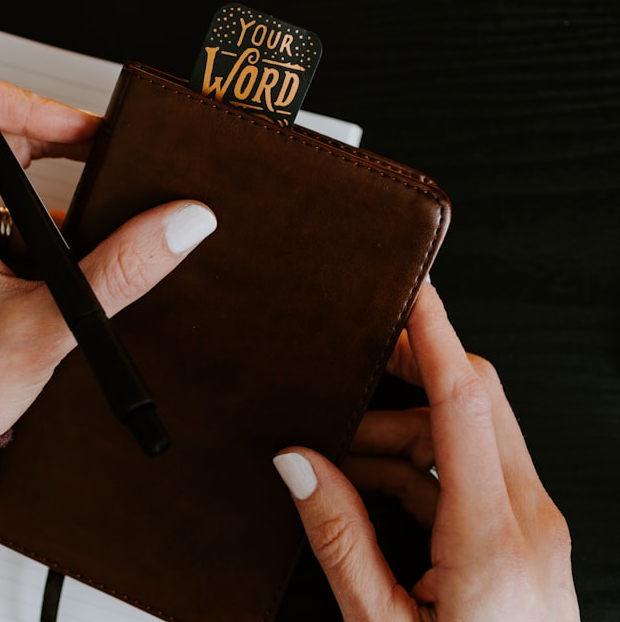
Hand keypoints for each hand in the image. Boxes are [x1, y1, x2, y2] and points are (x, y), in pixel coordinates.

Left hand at [0, 62, 215, 434]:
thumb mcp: (51, 325)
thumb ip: (122, 269)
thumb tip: (182, 222)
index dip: (26, 98)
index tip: (78, 132)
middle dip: (53, 141)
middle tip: (104, 162)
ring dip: (42, 186)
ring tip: (79, 228)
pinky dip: (24, 215)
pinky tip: (51, 259)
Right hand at [272, 284, 579, 620]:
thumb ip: (338, 537)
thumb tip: (298, 463)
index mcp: (493, 535)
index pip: (465, 399)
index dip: (435, 334)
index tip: (413, 289)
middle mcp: (526, 519)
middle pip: (473, 402)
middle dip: (408, 374)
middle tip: (349, 365)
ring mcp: (531, 529)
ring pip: (467, 437)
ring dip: (399, 431)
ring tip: (334, 456)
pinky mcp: (523, 541)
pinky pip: (469, 476)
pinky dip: (415, 470)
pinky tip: (364, 489)